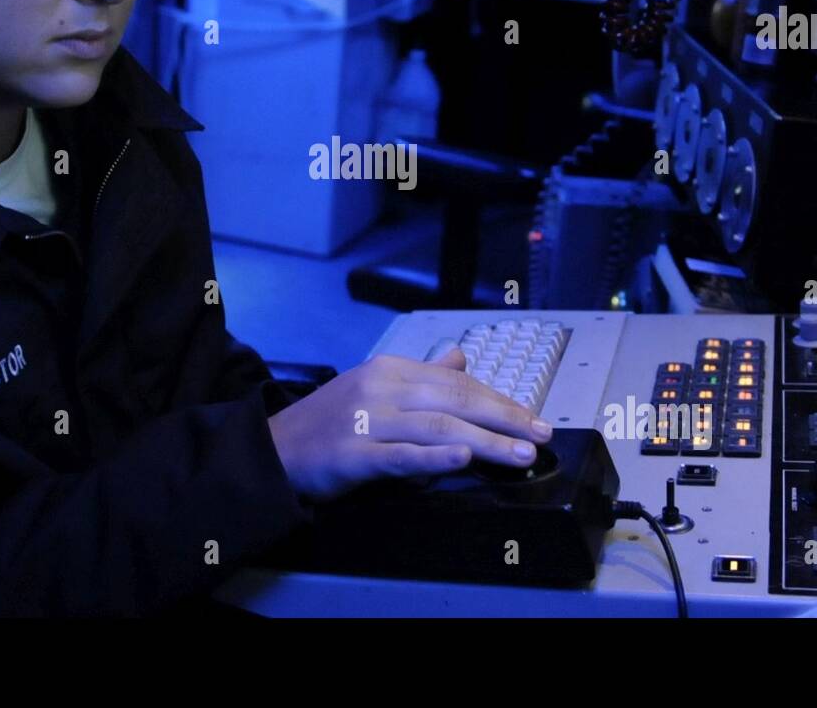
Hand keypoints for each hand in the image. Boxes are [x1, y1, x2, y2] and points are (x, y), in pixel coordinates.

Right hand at [267, 348, 552, 501]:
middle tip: (540, 435)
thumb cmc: (331, 421)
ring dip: (486, 441)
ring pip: (437, 427)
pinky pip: (402, 455)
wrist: (276, 449)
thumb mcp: (376, 386)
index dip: (500, 400)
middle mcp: (381, 389)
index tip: (533, 418)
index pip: (457, 382)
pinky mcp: (353, 455)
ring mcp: (367, 421)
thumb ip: (421, 375)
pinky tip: (463, 458)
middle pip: (454, 401)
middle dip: (504, 418)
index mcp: (391, 370)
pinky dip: (435, 456)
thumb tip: (459, 359)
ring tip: (519, 455)